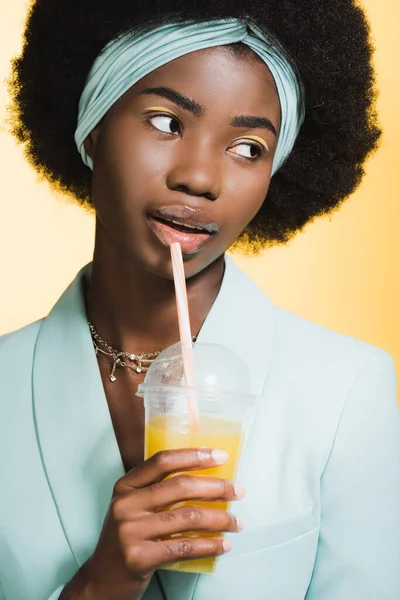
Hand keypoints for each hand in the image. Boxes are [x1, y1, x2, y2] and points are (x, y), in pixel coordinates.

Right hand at [61, 448, 244, 599]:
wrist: (102, 580)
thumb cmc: (126, 538)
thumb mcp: (133, 507)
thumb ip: (157, 491)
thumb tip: (207, 478)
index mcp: (125, 486)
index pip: (163, 461)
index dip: (194, 456)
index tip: (220, 455)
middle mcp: (125, 505)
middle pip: (180, 487)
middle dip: (216, 487)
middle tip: (238, 490)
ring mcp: (130, 532)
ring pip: (187, 517)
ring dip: (220, 519)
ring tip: (237, 522)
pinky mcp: (139, 558)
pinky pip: (184, 547)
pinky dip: (209, 545)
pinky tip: (223, 544)